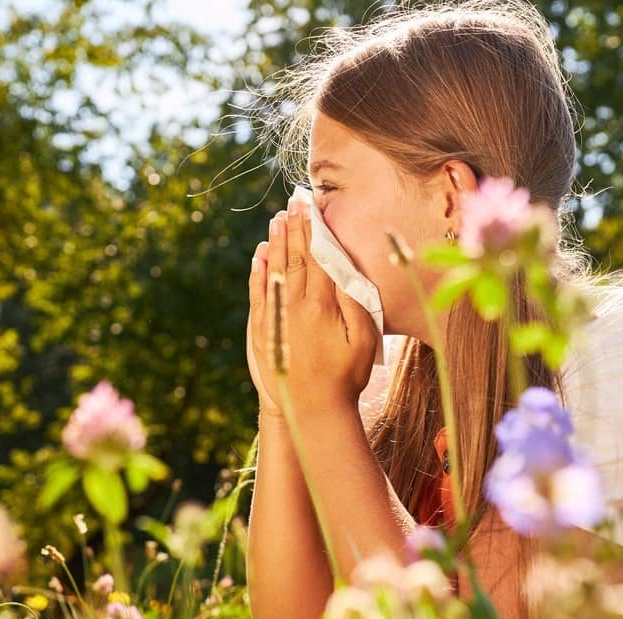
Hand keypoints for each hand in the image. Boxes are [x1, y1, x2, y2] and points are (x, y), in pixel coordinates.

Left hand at [247, 196, 378, 417]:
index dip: (314, 229)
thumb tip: (342, 269)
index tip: (311, 207)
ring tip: (277, 219)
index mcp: (321, 305)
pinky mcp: (262, 330)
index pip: (317, 256)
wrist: (312, 411)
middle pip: (294, 257)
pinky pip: (258, 292)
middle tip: (292, 203)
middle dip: (294, 228)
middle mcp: (294, 305)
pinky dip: (258, 271)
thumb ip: (354, 302)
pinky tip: (260, 255)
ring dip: (276, 242)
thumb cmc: (346, 377)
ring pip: (274, 270)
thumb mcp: (364, 340)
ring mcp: (275, 317)